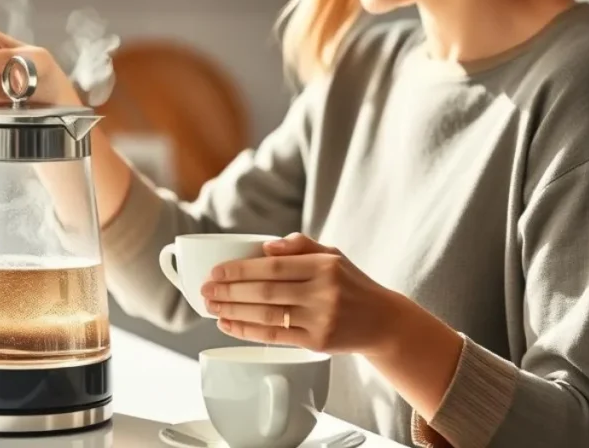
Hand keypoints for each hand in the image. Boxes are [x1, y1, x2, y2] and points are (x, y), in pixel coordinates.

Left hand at [200, 233, 401, 355]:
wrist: (383, 321)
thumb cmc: (350, 284)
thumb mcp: (332, 255)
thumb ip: (300, 245)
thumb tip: (266, 248)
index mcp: (324, 266)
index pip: (274, 266)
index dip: (240, 269)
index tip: (216, 271)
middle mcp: (323, 292)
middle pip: (265, 291)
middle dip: (230, 291)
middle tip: (205, 290)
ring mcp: (320, 319)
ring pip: (267, 315)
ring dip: (233, 311)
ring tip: (211, 307)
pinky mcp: (317, 342)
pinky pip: (275, 336)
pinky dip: (247, 330)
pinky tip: (229, 325)